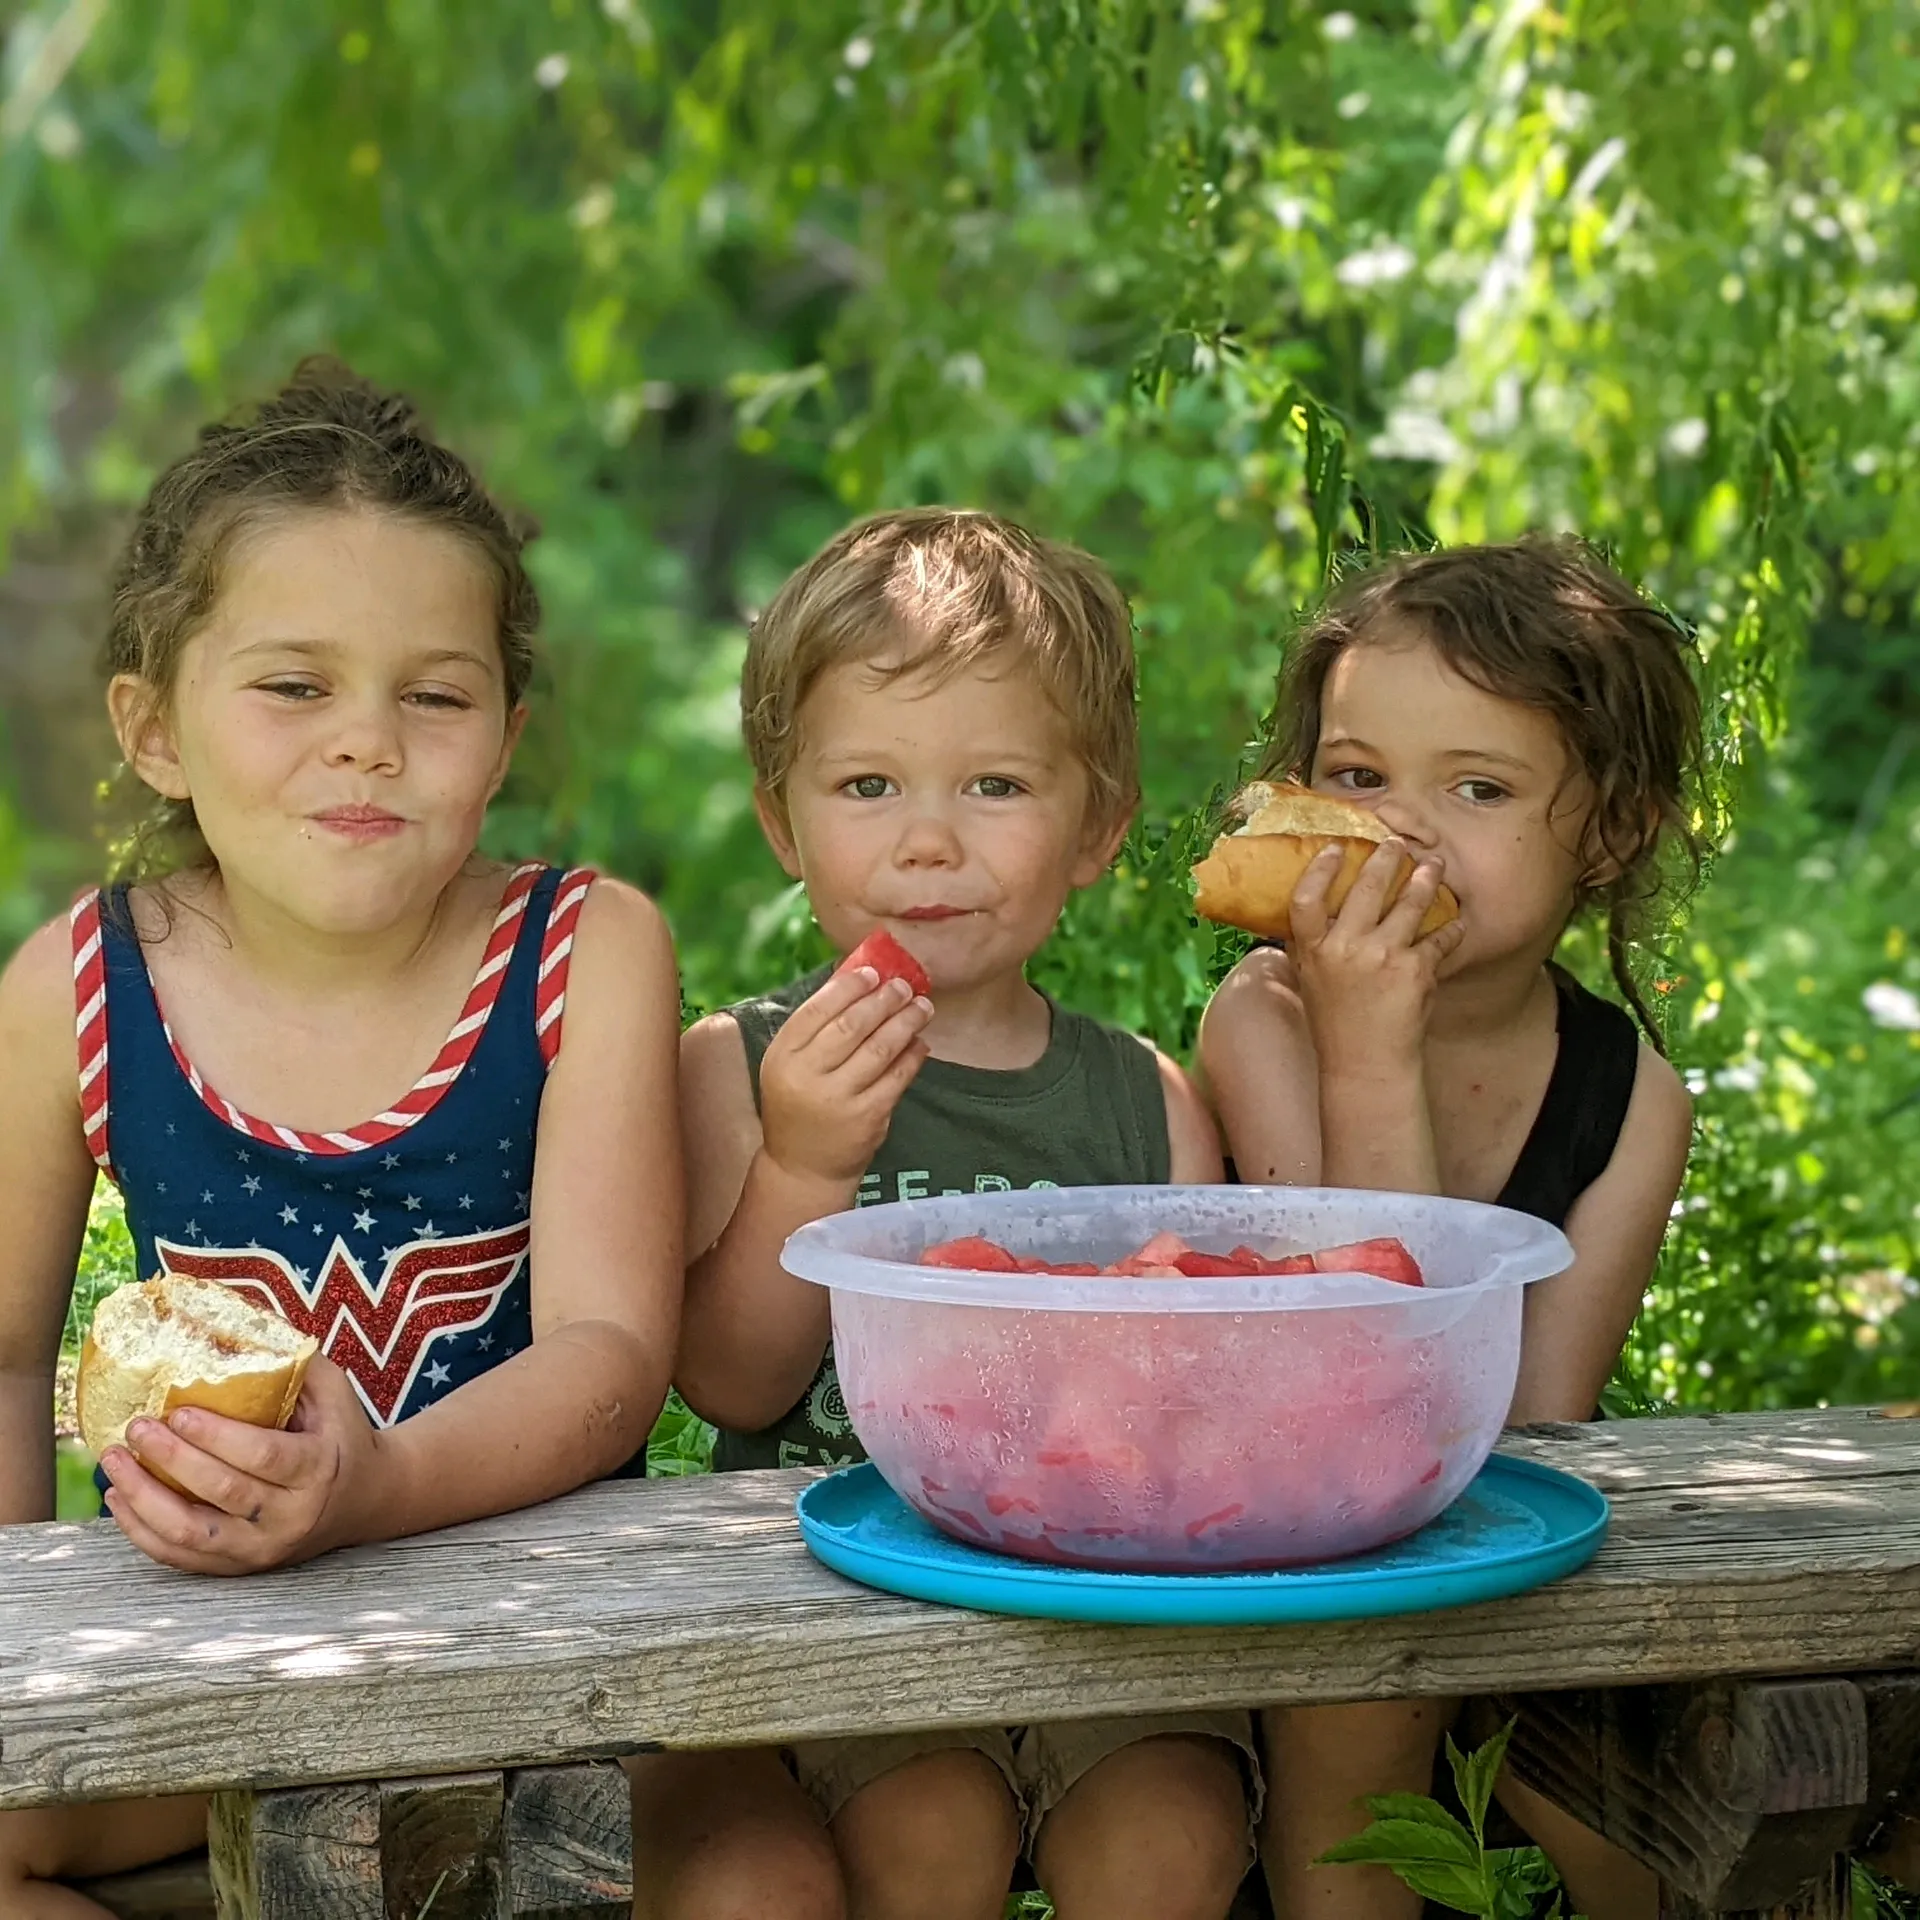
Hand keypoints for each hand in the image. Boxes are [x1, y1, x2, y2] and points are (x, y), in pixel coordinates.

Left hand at [99, 1356, 387, 1574]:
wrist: (366, 1500)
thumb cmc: (341, 1434)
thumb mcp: (333, 1393)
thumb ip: (293, 1360)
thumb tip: (240, 1316)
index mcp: (319, 1468)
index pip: (263, 1457)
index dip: (216, 1438)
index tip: (178, 1413)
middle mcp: (292, 1515)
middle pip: (223, 1493)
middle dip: (172, 1460)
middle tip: (137, 1427)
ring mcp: (264, 1548)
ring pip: (192, 1534)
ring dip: (144, 1500)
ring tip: (114, 1463)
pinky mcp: (241, 1567)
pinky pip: (182, 1558)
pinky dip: (142, 1531)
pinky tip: (119, 1498)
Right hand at [759, 964, 932, 1185]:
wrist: (803, 1167)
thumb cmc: (799, 1105)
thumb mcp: (791, 1066)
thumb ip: (816, 1029)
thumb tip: (857, 977)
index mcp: (783, 1056)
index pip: (816, 1010)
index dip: (848, 987)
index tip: (873, 973)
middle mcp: (807, 1077)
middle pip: (851, 1026)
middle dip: (883, 1000)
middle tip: (904, 986)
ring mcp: (838, 1099)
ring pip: (879, 1048)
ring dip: (905, 1022)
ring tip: (922, 1006)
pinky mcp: (867, 1117)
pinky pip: (897, 1077)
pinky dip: (913, 1055)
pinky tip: (921, 1042)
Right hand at [1289, 839, 1465, 1073]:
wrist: (1366, 1064)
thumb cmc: (1337, 1025)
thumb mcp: (1311, 982)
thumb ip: (1311, 946)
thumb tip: (1311, 913)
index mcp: (1314, 950)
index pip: (1307, 896)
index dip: (1320, 868)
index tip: (1335, 847)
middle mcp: (1346, 948)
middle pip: (1367, 887)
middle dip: (1386, 858)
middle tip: (1397, 845)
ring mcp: (1383, 956)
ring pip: (1411, 902)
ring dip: (1426, 879)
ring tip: (1434, 866)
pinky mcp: (1417, 969)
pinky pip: (1440, 937)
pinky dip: (1452, 928)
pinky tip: (1457, 922)